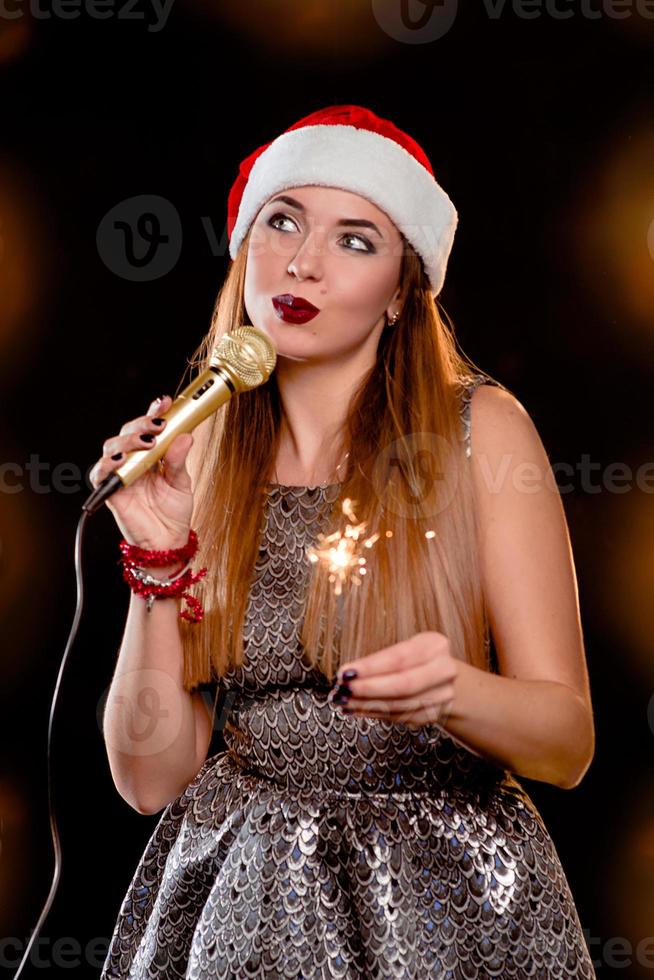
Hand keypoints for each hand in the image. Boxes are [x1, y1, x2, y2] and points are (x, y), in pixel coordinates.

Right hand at [88, 394, 194, 550]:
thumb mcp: (182, 483)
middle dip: (142, 423)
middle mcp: (134, 460)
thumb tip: (186, 435)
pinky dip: (107, 464)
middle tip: (158, 424)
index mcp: (153, 454)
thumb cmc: (173, 512)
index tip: (164, 402)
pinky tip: (120, 459)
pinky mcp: (110, 490)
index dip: (154, 412)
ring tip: (145, 442)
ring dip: (127, 440)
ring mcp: (121, 473)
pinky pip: (100, 472)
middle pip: (129, 432)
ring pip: (113, 446)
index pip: (150, 427)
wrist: (167, 542)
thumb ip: (179, 460)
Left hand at [329, 631, 457, 728]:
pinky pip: (398, 716)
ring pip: (399, 704)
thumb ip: (381, 659)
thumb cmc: (415, 658)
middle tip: (343, 690)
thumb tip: (348, 674)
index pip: (399, 658)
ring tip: (344, 701)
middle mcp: (444, 671)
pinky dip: (374, 713)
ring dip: (367, 704)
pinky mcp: (432, 714)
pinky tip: (356, 710)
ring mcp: (441, 696)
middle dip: (369, 689)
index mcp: (435, 646)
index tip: (346, 672)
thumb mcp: (404, 648)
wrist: (444, 678)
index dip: (371, 667)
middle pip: (403, 684)